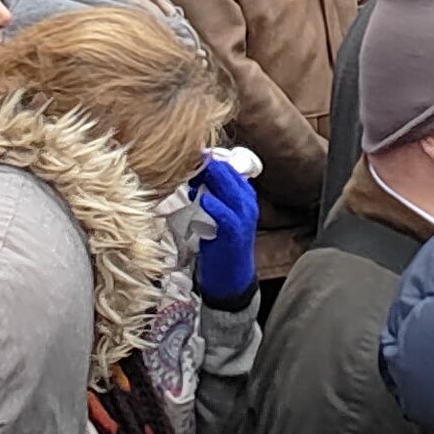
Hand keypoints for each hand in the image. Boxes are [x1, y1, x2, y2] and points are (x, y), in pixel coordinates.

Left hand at [189, 155, 260, 303]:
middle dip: (207, 165)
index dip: (209, 160)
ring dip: (210, 179)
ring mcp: (244, 218)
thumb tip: (191, 177)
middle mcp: (247, 203)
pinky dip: (215, 205)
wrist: (232, 277)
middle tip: (186, 161)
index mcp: (244, 195)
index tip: (189, 156)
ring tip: (192, 174)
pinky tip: (203, 199)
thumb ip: (211, 195)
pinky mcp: (235, 234)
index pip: (229, 167)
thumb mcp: (218, 215)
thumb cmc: (221, 243)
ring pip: (230, 190)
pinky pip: (227, 215)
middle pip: (229, 174)